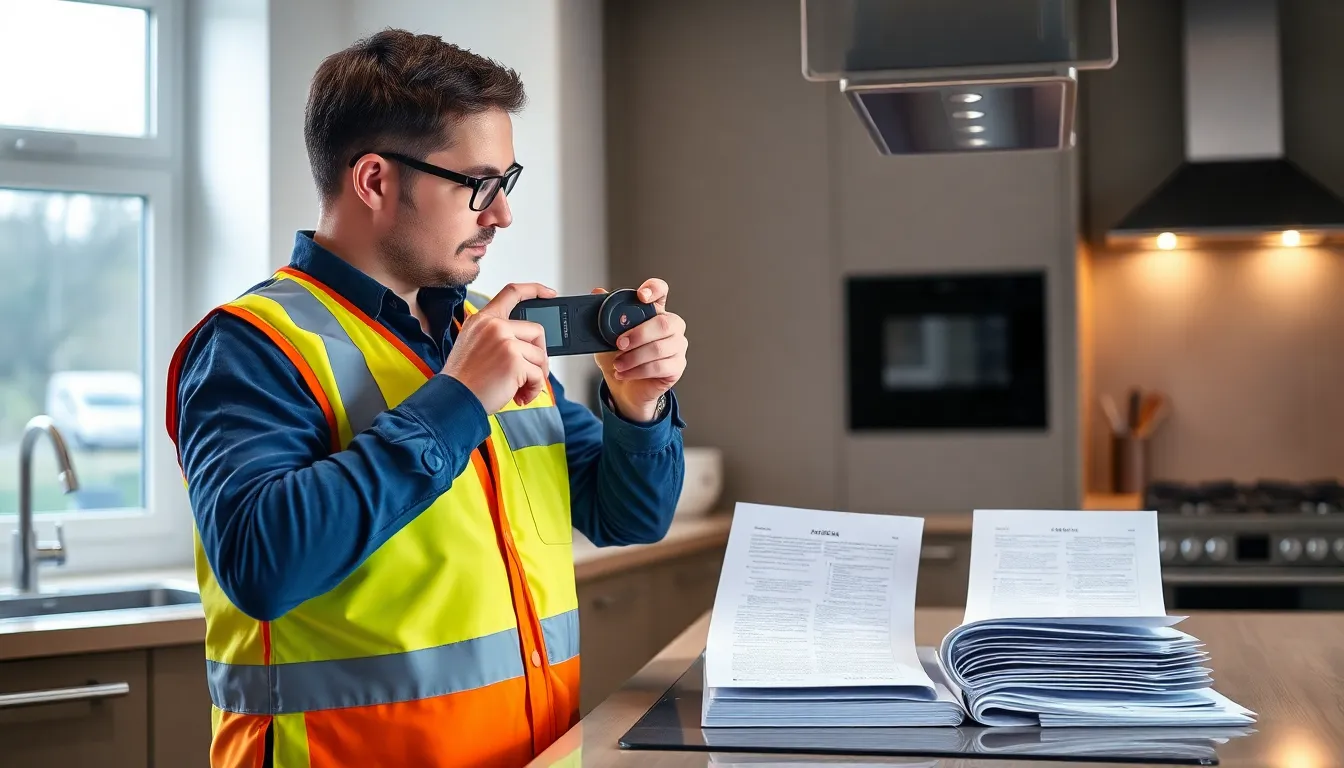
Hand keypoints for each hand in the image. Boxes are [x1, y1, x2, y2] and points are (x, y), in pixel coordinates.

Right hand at [443, 282, 556, 412]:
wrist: (453, 400)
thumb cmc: (464, 380)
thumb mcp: (474, 346)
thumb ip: (498, 337)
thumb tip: (530, 346)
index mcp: (483, 319)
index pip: (512, 292)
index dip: (534, 289)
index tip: (550, 293)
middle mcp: (494, 326)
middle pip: (536, 330)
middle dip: (539, 354)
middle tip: (531, 373)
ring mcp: (505, 341)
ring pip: (540, 355)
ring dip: (535, 376)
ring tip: (520, 390)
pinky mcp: (514, 360)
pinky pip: (538, 374)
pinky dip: (533, 389)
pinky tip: (520, 396)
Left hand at [593, 278, 687, 421]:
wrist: (623, 387)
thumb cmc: (618, 357)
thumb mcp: (604, 336)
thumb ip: (603, 315)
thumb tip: (597, 292)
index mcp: (654, 311)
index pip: (661, 291)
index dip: (655, 289)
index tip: (641, 296)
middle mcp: (670, 326)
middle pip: (663, 322)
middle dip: (638, 334)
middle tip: (619, 343)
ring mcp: (677, 346)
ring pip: (660, 348)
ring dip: (634, 357)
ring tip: (618, 364)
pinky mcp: (677, 367)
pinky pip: (660, 366)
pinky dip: (638, 370)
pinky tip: (625, 373)